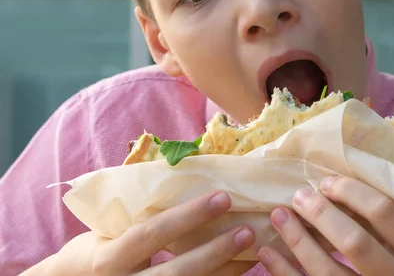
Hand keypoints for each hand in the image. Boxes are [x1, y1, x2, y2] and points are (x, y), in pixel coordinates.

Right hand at [24, 191, 255, 275]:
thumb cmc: (93, 251)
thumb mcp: (106, 230)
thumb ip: (139, 214)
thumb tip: (187, 174)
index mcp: (108, 258)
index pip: (153, 234)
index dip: (189, 216)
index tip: (223, 197)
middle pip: (177, 273)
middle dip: (215, 252)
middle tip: (248, 231)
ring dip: (225, 272)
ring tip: (254, 252)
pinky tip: (240, 269)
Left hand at [257, 176, 393, 275]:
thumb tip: (347, 192)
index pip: (384, 213)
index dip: (351, 192)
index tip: (328, 181)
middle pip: (353, 242)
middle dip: (321, 214)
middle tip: (299, 195)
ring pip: (327, 273)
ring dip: (297, 241)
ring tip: (278, 217)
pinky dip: (284, 272)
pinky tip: (269, 254)